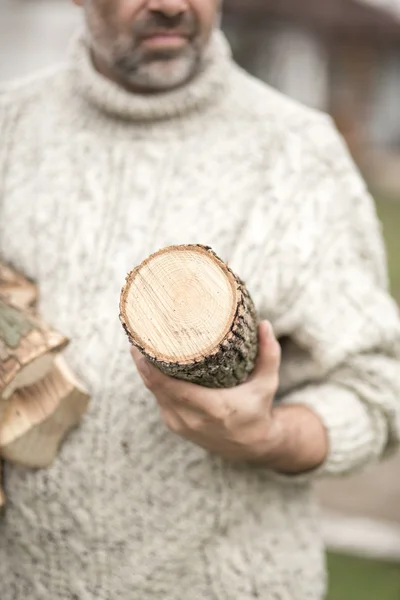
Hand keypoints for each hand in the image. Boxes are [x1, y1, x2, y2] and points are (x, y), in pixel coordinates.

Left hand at [131, 321, 282, 462]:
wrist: (252, 446)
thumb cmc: (258, 410)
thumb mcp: (267, 384)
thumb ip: (269, 355)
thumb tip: (265, 324)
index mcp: (212, 408)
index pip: (169, 386)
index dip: (150, 365)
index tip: (143, 342)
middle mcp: (191, 419)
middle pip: (155, 386)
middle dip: (142, 361)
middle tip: (139, 334)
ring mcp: (180, 424)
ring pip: (154, 392)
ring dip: (145, 370)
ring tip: (143, 344)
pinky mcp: (175, 425)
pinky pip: (158, 399)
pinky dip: (153, 382)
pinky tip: (150, 365)